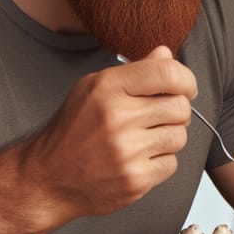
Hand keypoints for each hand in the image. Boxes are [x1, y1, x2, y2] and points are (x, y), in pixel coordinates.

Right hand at [19, 46, 197, 224]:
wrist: (47, 178)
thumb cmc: (73, 130)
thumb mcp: (94, 88)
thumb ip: (135, 71)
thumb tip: (166, 54)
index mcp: (108, 88)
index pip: (168, 73)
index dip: (186, 80)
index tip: (185, 88)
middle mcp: (118, 118)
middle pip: (181, 107)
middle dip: (176, 111)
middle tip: (159, 117)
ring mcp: (127, 151)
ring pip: (180, 136)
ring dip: (168, 137)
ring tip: (144, 139)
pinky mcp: (135, 180)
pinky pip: (171, 164)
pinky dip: (160, 162)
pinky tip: (138, 159)